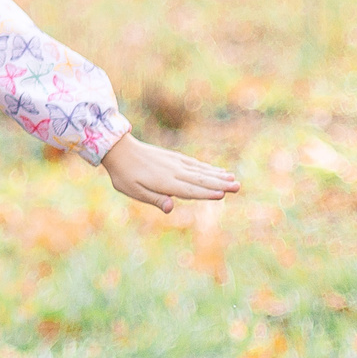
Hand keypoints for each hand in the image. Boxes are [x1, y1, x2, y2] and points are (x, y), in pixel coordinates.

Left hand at [100, 133, 240, 213]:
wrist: (118, 149)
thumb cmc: (124, 175)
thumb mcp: (134, 191)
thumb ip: (154, 199)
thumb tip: (171, 208)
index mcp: (164, 182)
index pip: (189, 190)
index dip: (205, 193)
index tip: (222, 194)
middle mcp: (173, 171)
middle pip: (200, 179)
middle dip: (220, 184)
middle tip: (238, 187)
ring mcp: (175, 163)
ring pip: (200, 171)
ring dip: (218, 175)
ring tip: (234, 179)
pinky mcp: (174, 158)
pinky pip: (195, 164)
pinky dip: (208, 168)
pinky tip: (218, 170)